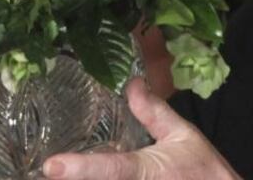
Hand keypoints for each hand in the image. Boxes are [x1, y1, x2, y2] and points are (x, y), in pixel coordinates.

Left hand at [41, 78, 240, 179]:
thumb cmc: (206, 172)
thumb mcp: (182, 135)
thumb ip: (152, 111)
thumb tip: (131, 84)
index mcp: (147, 172)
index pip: (110, 170)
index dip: (80, 169)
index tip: (52, 166)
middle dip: (72, 179)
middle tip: (47, 175)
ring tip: (61, 178)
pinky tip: (80, 179)